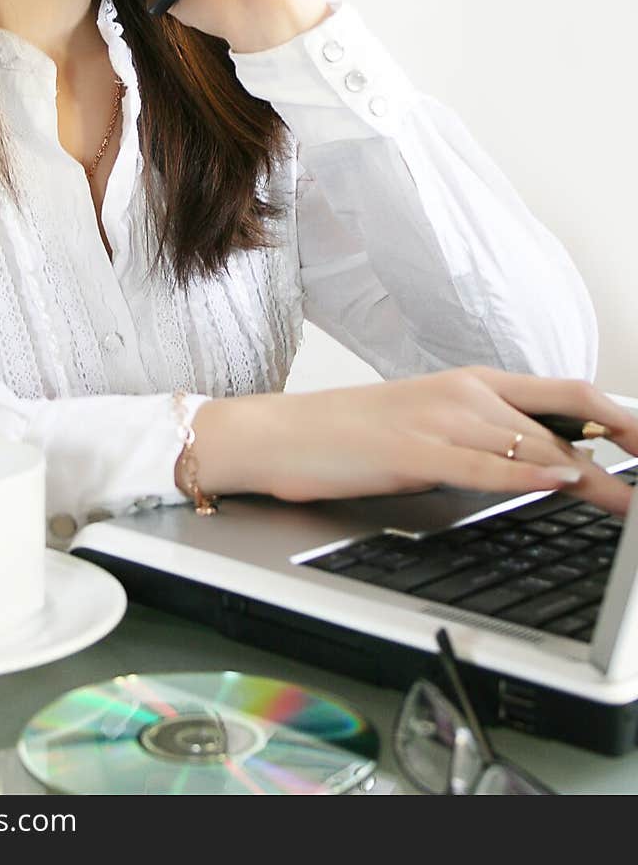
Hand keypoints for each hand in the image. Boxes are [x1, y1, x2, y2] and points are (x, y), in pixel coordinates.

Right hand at [190, 367, 636, 516]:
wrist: (283, 434)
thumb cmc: (354, 436)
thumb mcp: (433, 430)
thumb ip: (487, 440)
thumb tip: (547, 462)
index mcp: (473, 384)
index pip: (567, 394)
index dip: (620, 416)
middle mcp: (465, 392)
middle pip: (565, 412)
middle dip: (621, 444)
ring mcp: (439, 418)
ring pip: (533, 441)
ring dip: (591, 475)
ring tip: (627, 501)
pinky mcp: (413, 450)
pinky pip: (484, 463)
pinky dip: (528, 473)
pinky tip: (560, 480)